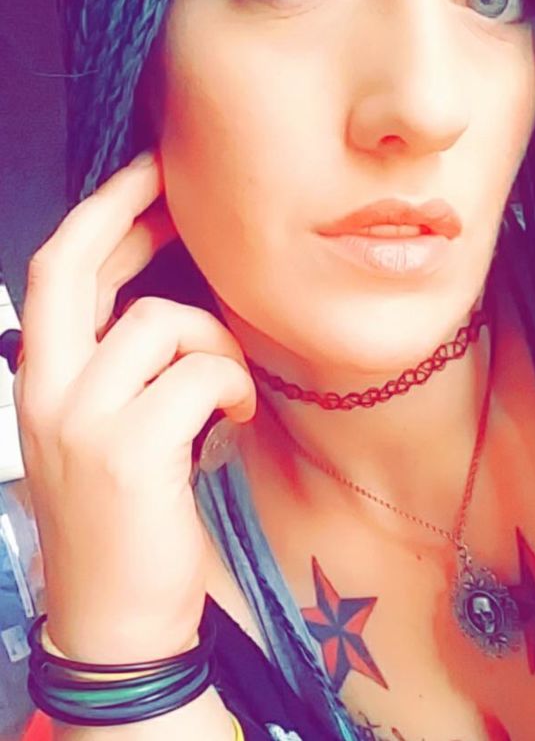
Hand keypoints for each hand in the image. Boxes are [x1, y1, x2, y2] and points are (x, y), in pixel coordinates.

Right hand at [13, 151, 256, 662]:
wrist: (115, 618)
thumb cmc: (121, 520)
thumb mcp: (96, 434)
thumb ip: (111, 371)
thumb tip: (156, 310)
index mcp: (38, 382)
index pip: (56, 274)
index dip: (99, 214)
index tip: (142, 177)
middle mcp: (45, 392)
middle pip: (75, 267)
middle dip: (127, 210)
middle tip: (172, 183)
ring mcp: (82, 420)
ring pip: (162, 323)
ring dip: (215, 342)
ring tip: (229, 386)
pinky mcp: (131, 452)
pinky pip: (200, 374)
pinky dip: (231, 384)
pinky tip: (235, 413)